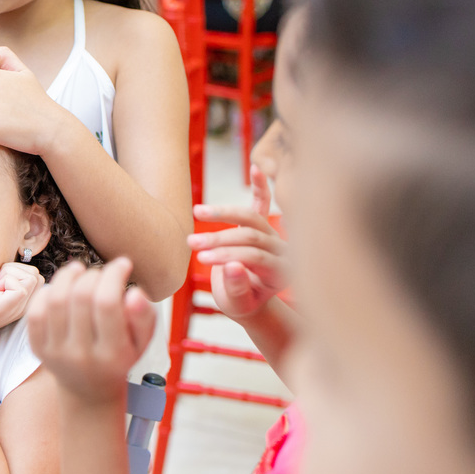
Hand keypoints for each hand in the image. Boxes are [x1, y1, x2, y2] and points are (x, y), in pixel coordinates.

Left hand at [0, 262, 43, 346]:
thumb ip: (4, 277)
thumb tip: (10, 258)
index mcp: (20, 302)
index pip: (35, 274)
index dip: (15, 270)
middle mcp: (23, 306)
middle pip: (36, 274)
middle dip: (14, 268)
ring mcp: (19, 308)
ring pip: (33, 276)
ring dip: (10, 273)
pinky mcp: (10, 307)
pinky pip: (22, 285)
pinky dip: (5, 280)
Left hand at [26, 259, 155, 405]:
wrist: (88, 388)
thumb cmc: (120, 356)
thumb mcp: (141, 342)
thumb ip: (144, 317)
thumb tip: (135, 292)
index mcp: (112, 354)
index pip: (107, 304)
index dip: (113, 276)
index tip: (123, 264)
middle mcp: (81, 355)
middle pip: (81, 298)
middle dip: (93, 274)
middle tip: (100, 272)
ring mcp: (56, 352)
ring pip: (55, 301)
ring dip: (67, 276)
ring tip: (79, 269)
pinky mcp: (37, 349)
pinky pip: (35, 312)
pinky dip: (46, 292)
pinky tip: (60, 287)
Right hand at [189, 164, 287, 320]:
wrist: (250, 299)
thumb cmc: (242, 303)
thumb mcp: (237, 304)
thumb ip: (237, 288)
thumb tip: (232, 266)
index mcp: (281, 272)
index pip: (254, 257)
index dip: (227, 255)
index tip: (201, 259)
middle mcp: (283, 250)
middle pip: (251, 236)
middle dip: (218, 239)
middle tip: (191, 243)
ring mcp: (275, 235)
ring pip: (250, 217)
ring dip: (222, 213)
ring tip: (197, 212)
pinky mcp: (264, 225)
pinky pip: (263, 203)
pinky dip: (260, 185)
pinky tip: (255, 168)